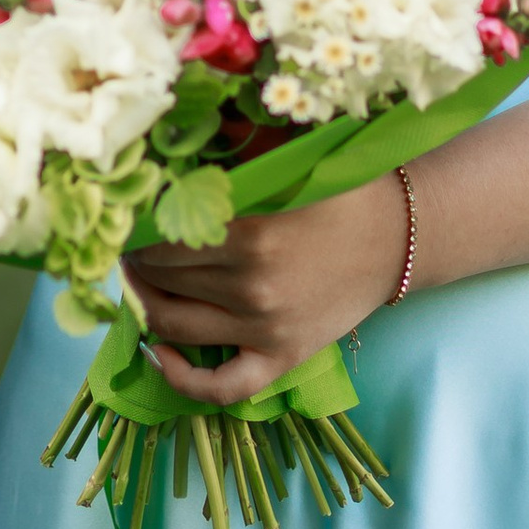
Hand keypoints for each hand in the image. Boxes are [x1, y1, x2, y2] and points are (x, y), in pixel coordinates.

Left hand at [127, 171, 407, 405]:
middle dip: (136, 259)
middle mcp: (253, 286)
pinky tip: (159, 354)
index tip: (130, 217)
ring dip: (142, 304)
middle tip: (130, 243)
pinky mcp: (282, 357)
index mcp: (251, 233)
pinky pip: (220, 388)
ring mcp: (266, 329)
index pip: (162, 237)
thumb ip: (231, 154)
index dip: (136, 228)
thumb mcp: (287, 163)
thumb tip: (171, 140)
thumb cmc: (340, 192)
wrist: (398, 238)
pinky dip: (180, 378)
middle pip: (161, 278)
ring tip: (139, 281)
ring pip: (173, 325)